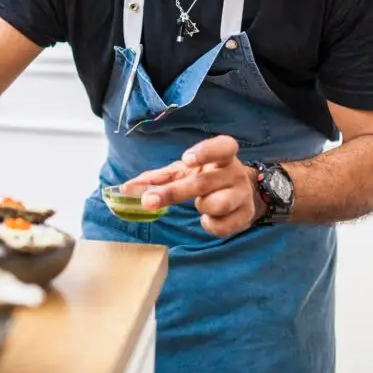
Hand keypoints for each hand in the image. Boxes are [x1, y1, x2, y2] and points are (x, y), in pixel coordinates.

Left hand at [122, 135, 265, 236]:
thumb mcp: (184, 172)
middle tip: (148, 201)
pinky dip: (210, 225)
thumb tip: (127, 188)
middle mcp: (235, 172)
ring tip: (200, 204)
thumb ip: (157, 178)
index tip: (186, 159)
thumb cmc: (206, 177)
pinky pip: (223, 226)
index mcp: (223, 155)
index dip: (205, 152)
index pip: (222, 146)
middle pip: (204, 182)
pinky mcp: (245, 216)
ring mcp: (242, 194)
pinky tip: (208, 218)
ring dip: (201, 206)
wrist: (241, 194)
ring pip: (218, 204)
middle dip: (174, 193)